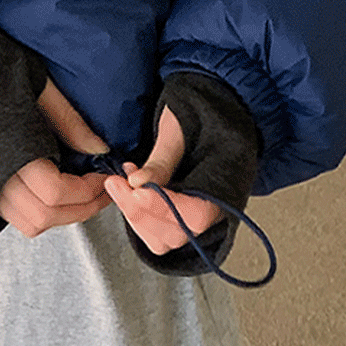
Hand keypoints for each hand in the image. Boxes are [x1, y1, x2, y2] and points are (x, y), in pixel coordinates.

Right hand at [0, 79, 112, 237]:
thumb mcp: (41, 88)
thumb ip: (70, 122)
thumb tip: (100, 149)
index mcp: (9, 152)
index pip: (56, 192)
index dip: (88, 190)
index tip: (103, 176)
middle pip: (45, 216)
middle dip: (81, 208)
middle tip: (101, 191)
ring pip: (31, 223)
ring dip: (61, 216)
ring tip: (81, 195)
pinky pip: (17, 217)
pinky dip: (42, 214)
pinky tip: (56, 195)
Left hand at [103, 105, 220, 255]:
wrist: (209, 105)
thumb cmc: (200, 110)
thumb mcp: (179, 126)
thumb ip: (162, 158)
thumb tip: (137, 183)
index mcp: (228, 182)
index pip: (196, 215)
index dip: (164, 208)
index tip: (137, 191)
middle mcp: (216, 207)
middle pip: (176, 233)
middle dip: (140, 212)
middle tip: (117, 184)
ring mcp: (196, 216)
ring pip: (163, 239)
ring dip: (135, 216)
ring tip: (121, 184)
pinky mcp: (179, 216)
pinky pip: (156, 233)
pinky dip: (137, 217)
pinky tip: (129, 192)